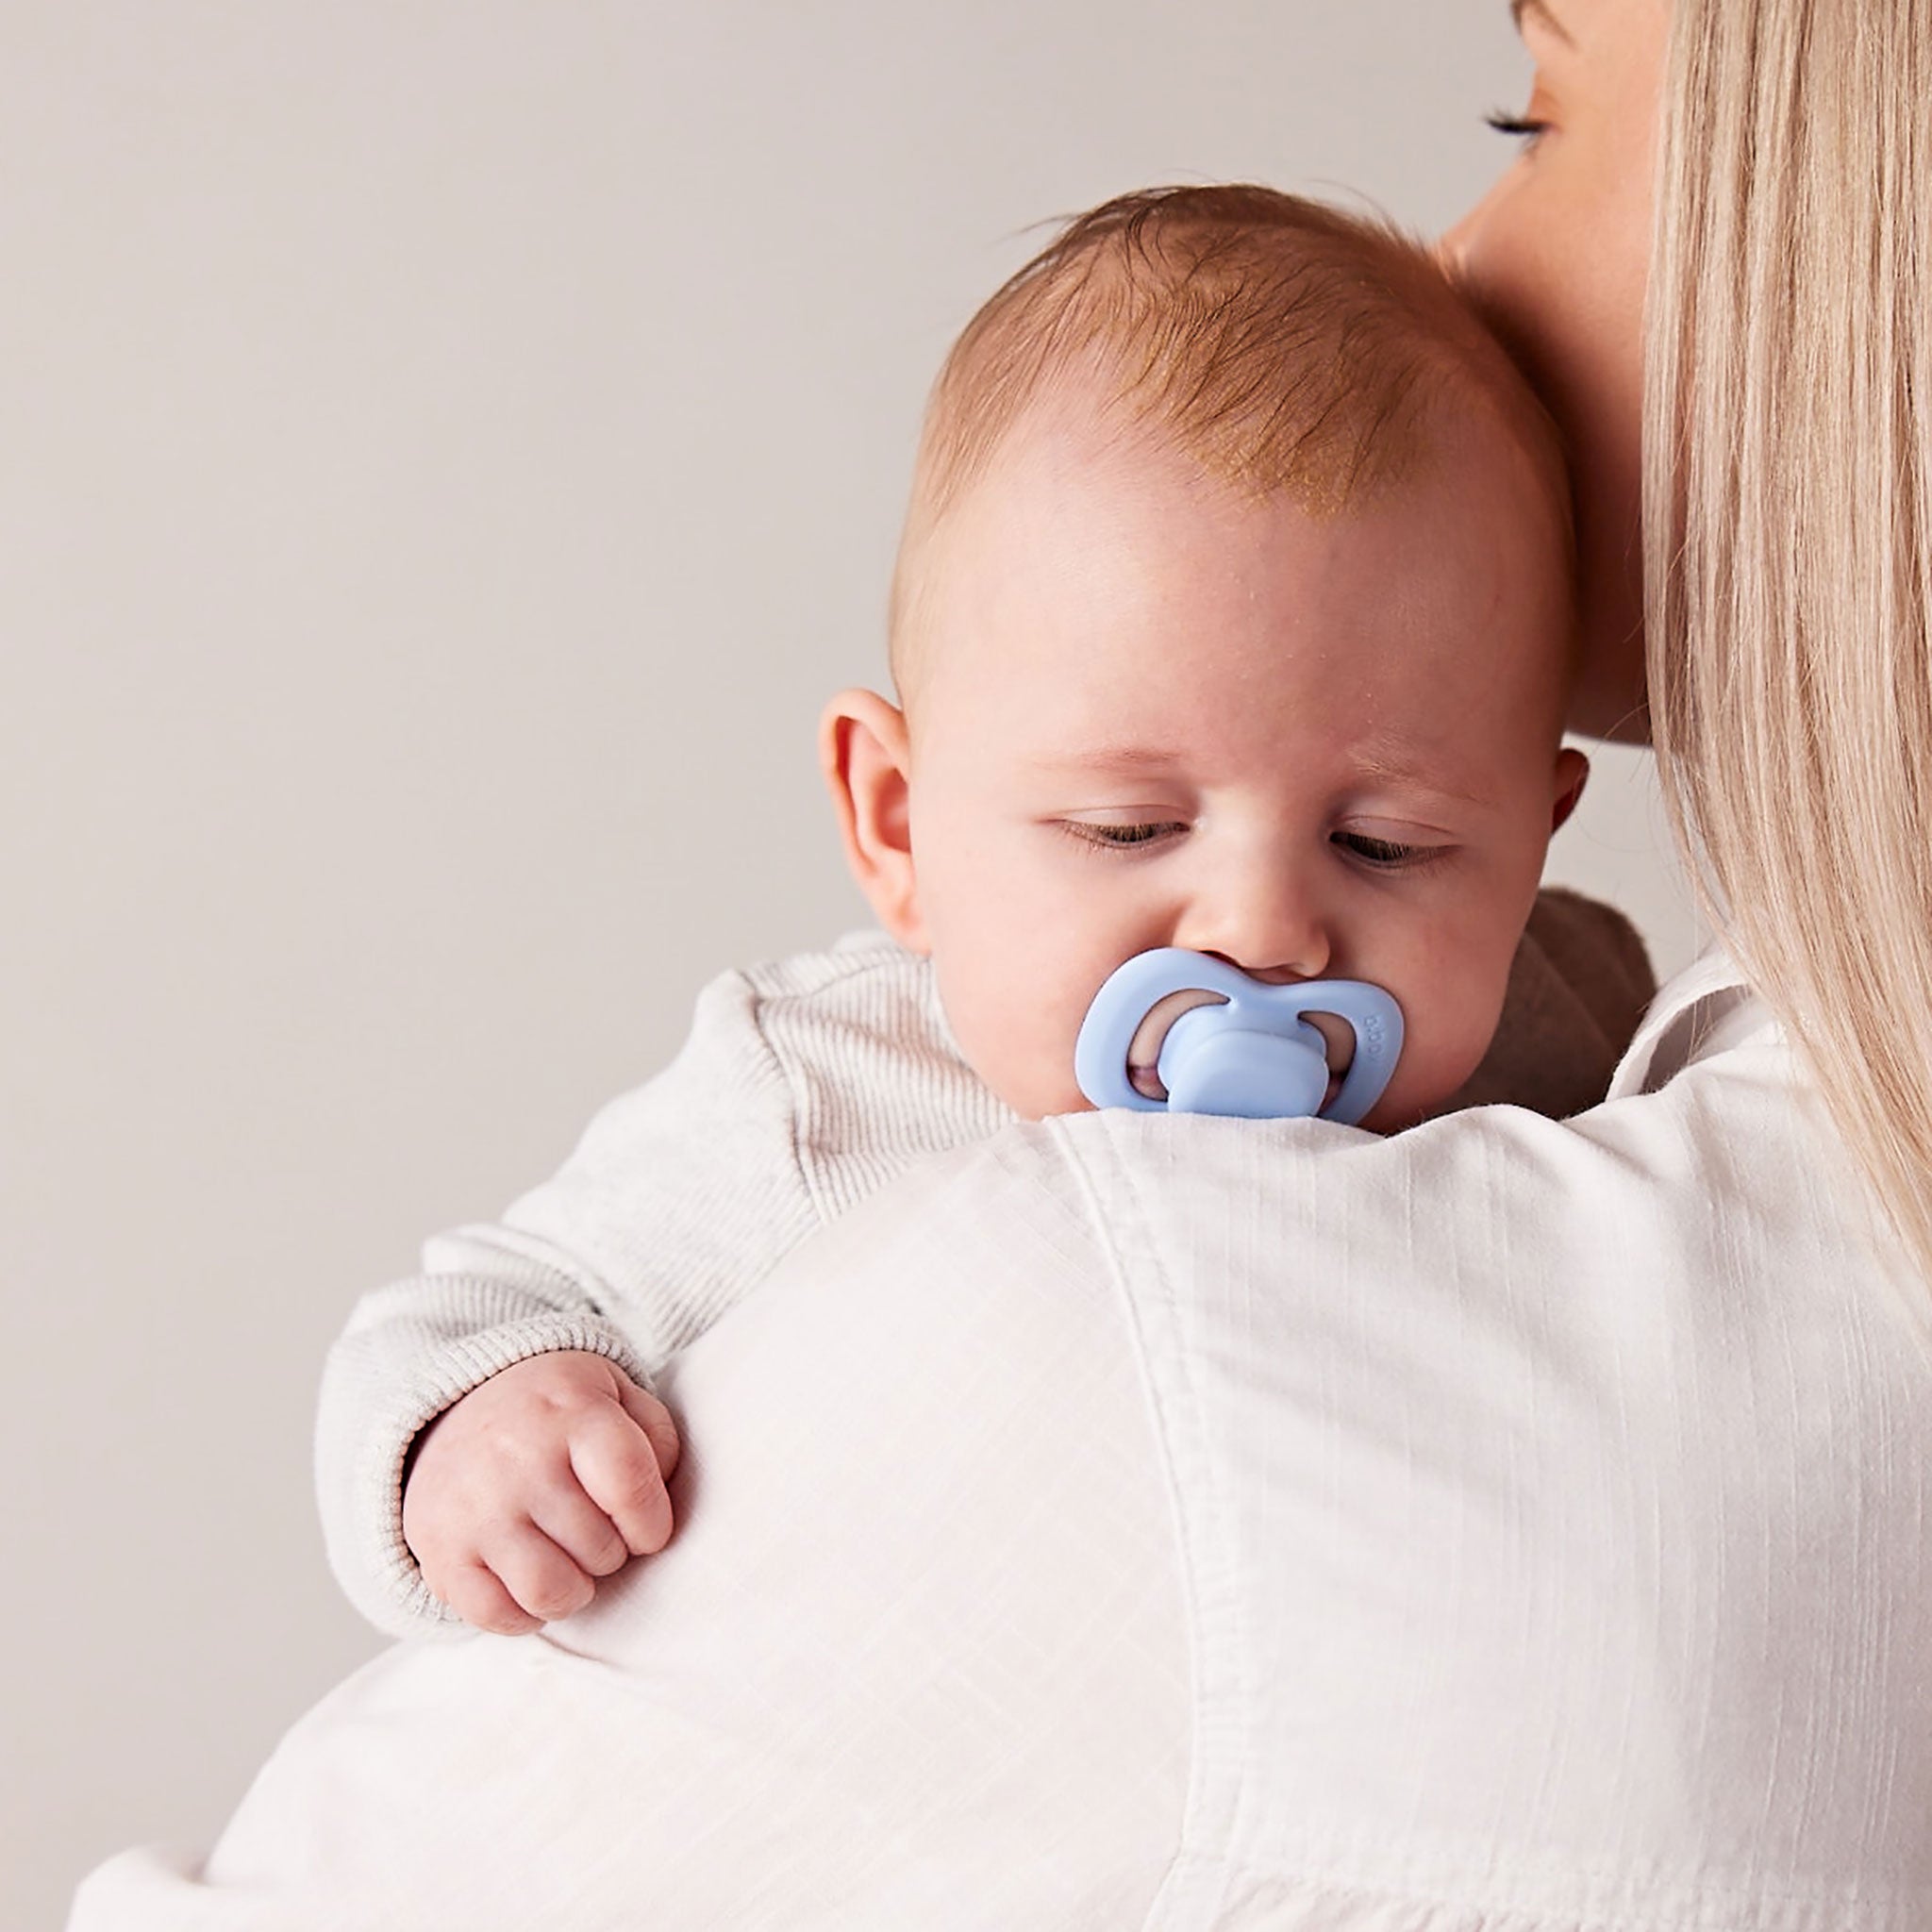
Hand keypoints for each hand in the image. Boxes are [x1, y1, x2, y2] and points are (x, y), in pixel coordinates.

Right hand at [402, 1351, 680, 1634]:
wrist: (455, 1410)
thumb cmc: (558, 1414)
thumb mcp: (616, 1394)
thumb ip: (654, 1439)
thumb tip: (659, 1502)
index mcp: (571, 1412)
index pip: (630, 1488)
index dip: (652, 1524)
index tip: (646, 1527)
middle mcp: (518, 1459)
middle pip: (599, 1548)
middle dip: (612, 1551)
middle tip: (595, 1530)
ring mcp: (474, 1509)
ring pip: (550, 1591)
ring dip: (574, 1590)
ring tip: (569, 1562)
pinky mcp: (439, 1553)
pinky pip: (496, 1616)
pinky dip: (524, 1614)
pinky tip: (528, 1582)